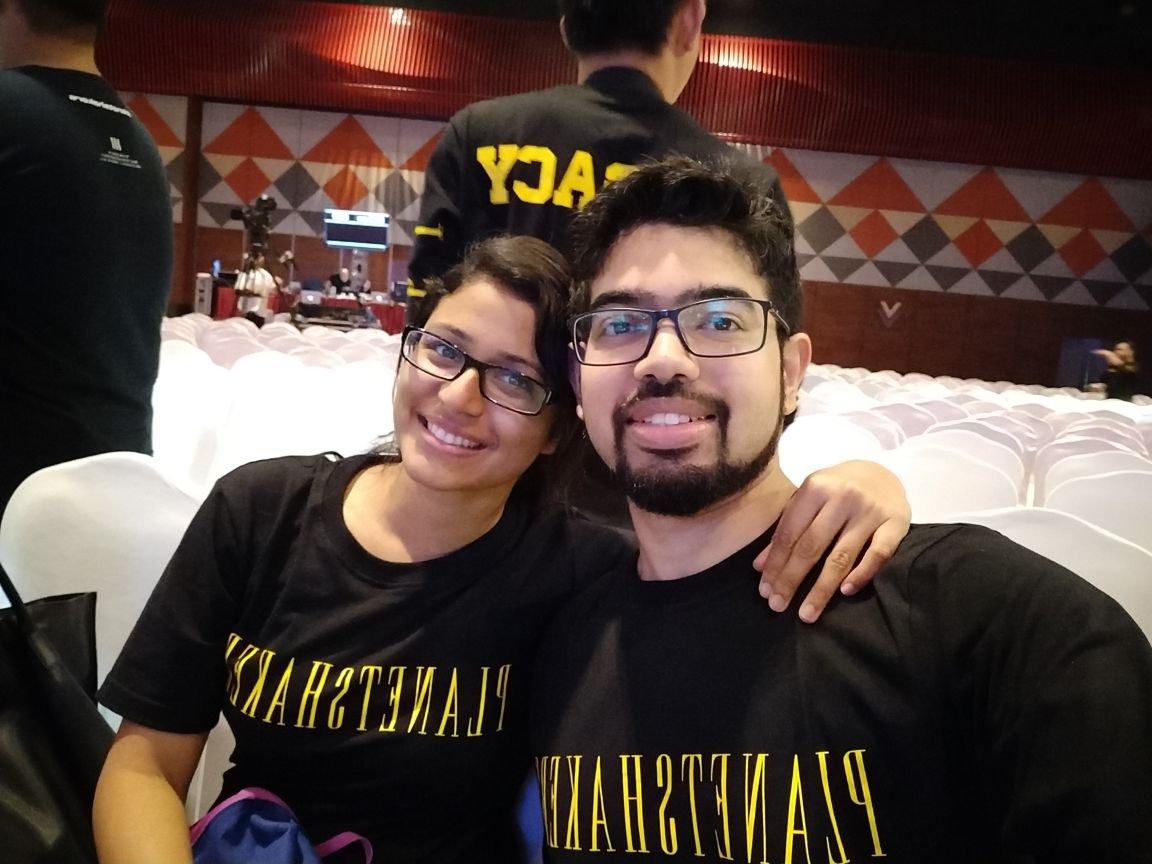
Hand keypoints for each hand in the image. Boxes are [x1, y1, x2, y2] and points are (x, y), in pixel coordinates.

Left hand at [753, 460, 909, 622]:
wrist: (882, 472)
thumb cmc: (836, 490)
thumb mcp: (809, 500)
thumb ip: (786, 528)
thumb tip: (760, 566)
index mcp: (816, 487)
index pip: (789, 533)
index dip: (775, 564)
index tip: (765, 591)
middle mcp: (842, 497)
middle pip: (811, 546)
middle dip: (791, 579)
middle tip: (778, 606)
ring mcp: (870, 510)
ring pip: (841, 556)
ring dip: (822, 588)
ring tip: (807, 613)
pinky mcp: (896, 523)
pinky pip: (877, 555)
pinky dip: (861, 575)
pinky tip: (845, 592)